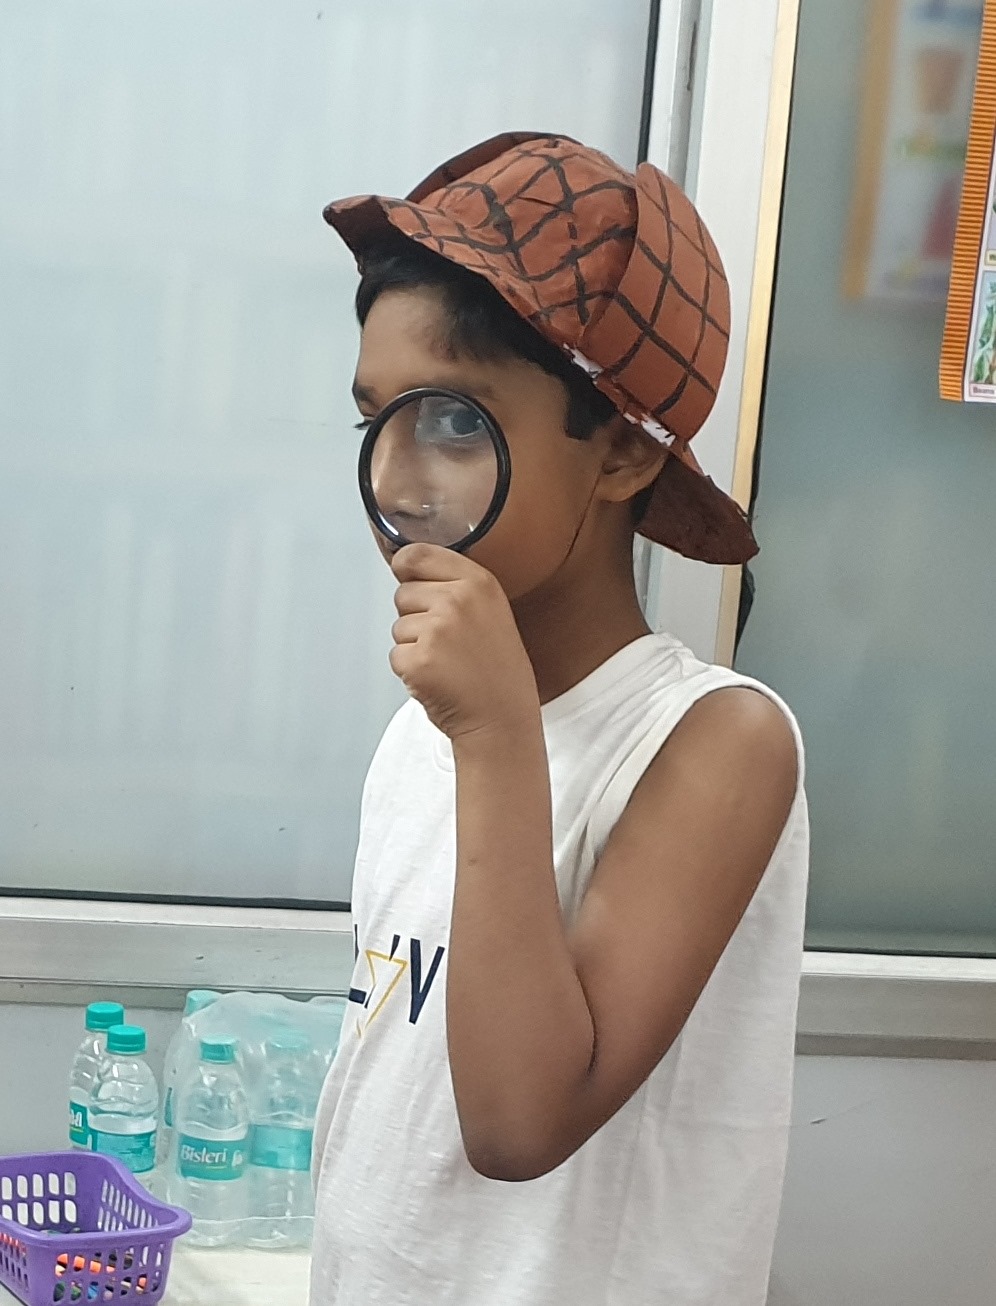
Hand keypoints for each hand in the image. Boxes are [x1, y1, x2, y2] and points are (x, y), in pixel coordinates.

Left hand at [390, 544, 540, 741]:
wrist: (502, 718)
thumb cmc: (496, 669)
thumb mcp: (491, 611)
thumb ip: (455, 586)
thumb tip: (404, 566)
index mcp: (478, 582)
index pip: (417, 555)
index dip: (405, 568)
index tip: (407, 577)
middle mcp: (457, 601)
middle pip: (402, 594)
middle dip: (415, 616)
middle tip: (447, 643)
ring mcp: (436, 630)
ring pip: (398, 627)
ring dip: (414, 646)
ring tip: (447, 663)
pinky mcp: (418, 660)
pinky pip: (396, 656)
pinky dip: (410, 671)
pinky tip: (438, 678)